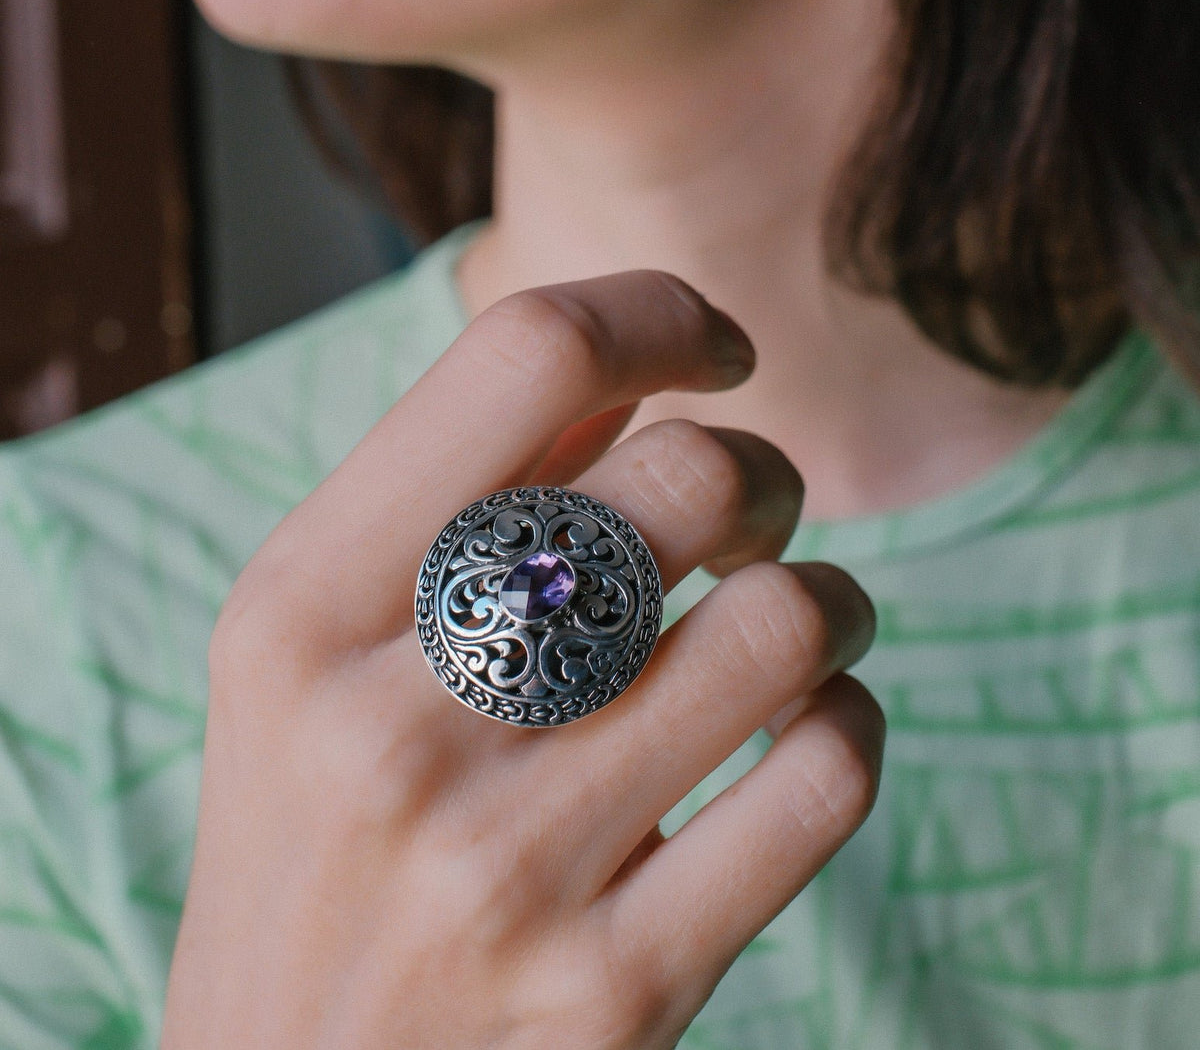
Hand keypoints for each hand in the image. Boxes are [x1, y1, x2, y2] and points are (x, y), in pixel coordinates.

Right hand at [161, 271, 882, 1048]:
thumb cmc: (313, 842)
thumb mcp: (309, 657)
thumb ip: (451, 493)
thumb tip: (631, 374)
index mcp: (297, 608)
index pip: (525, 353)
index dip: (657, 313)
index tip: (714, 353)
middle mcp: (387, 725)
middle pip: (688, 478)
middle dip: (763, 470)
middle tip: (753, 514)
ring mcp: (502, 869)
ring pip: (783, 621)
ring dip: (828, 594)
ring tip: (798, 620)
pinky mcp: (610, 992)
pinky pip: (823, 779)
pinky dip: (848, 723)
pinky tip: (807, 729)